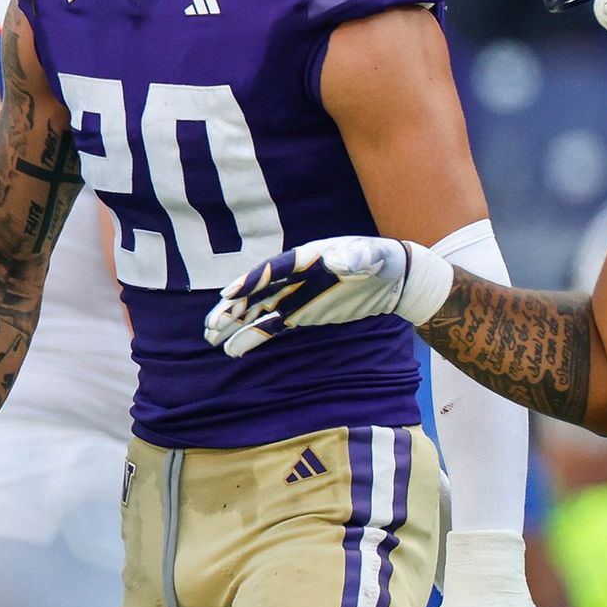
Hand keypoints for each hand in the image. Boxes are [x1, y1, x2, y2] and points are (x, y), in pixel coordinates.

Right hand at [205, 236, 447, 357]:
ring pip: (257, 311)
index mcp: (305, 258)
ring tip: (212, 338)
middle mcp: (293, 277)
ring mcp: (294, 297)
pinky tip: (233, 349)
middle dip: (233, 307)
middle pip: (256, 292)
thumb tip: (337, 260)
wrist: (395, 279)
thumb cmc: (382, 261)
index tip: (229, 294)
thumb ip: (354, 258)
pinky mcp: (300, 314)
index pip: (272, 271)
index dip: (250, 282)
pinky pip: (271, 327)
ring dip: (235, 323)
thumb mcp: (372, 257)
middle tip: (211, 324)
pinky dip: (252, 337)